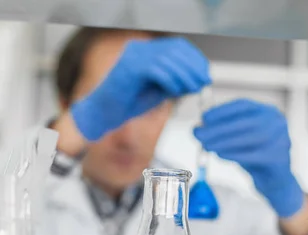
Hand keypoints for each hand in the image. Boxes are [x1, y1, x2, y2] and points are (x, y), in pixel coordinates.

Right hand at [71, 37, 210, 140]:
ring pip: (166, 58)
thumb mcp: (159, 91)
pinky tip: (175, 90)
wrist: (102, 114)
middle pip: (174, 49)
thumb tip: (198, 79)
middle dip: (193, 66)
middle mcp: (139, 49)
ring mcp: (132, 56)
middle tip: (203, 82)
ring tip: (191, 88)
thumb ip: (175, 82)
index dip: (195, 59)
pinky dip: (169, 79)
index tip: (205, 74)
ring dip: (184, 74)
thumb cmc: (127, 104)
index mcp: (146, 51)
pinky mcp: (128, 68)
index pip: (177, 46)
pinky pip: (155, 69)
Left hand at [194, 99, 304, 217]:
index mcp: (268, 111)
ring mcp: (281, 138)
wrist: (275, 180)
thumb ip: (222, 131)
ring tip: (207, 146)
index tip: (203, 118)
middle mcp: (277, 121)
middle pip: (244, 122)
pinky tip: (219, 155)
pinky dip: (233, 155)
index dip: (221, 110)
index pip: (243, 105)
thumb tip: (198, 129)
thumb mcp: (239, 139)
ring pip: (248, 138)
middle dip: (218, 128)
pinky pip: (252, 155)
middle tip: (199, 135)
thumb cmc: (254, 156)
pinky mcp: (278, 157)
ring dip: (223, 142)